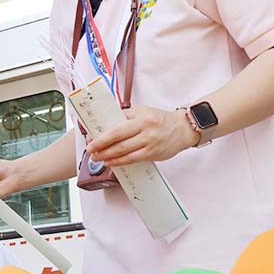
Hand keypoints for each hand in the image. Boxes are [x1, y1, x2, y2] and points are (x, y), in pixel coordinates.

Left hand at [86, 105, 200, 167]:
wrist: (183, 129)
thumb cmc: (160, 120)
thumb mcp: (143, 112)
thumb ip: (125, 117)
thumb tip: (104, 126)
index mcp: (141, 115)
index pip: (117, 125)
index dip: (101, 134)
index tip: (90, 138)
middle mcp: (145, 128)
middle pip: (118, 138)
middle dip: (100, 146)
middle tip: (90, 150)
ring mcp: (149, 141)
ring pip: (123, 151)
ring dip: (107, 156)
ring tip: (97, 157)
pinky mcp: (152, 153)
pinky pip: (132, 159)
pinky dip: (119, 161)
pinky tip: (110, 162)